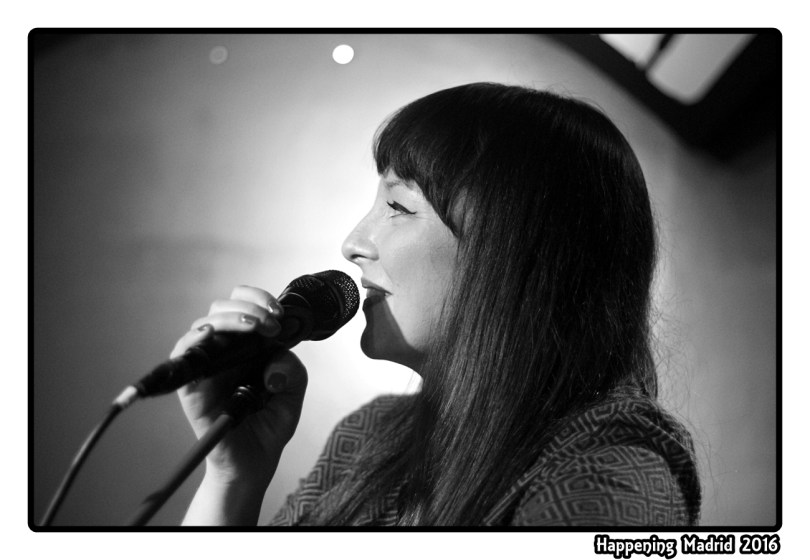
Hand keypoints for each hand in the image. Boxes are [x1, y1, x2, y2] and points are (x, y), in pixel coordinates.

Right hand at [174, 285, 307, 489]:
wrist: (255, 462)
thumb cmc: (269, 424)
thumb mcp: (294, 390)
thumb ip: (292, 368)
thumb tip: (272, 359)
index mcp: (247, 345)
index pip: (243, 305)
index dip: (258, 299)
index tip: (279, 312)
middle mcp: (223, 350)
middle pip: (221, 308)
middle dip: (249, 308)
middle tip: (271, 324)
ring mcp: (206, 367)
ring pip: (204, 325)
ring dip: (230, 319)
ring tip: (255, 327)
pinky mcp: (191, 386)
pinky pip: (182, 356)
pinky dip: (193, 340)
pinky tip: (210, 334)